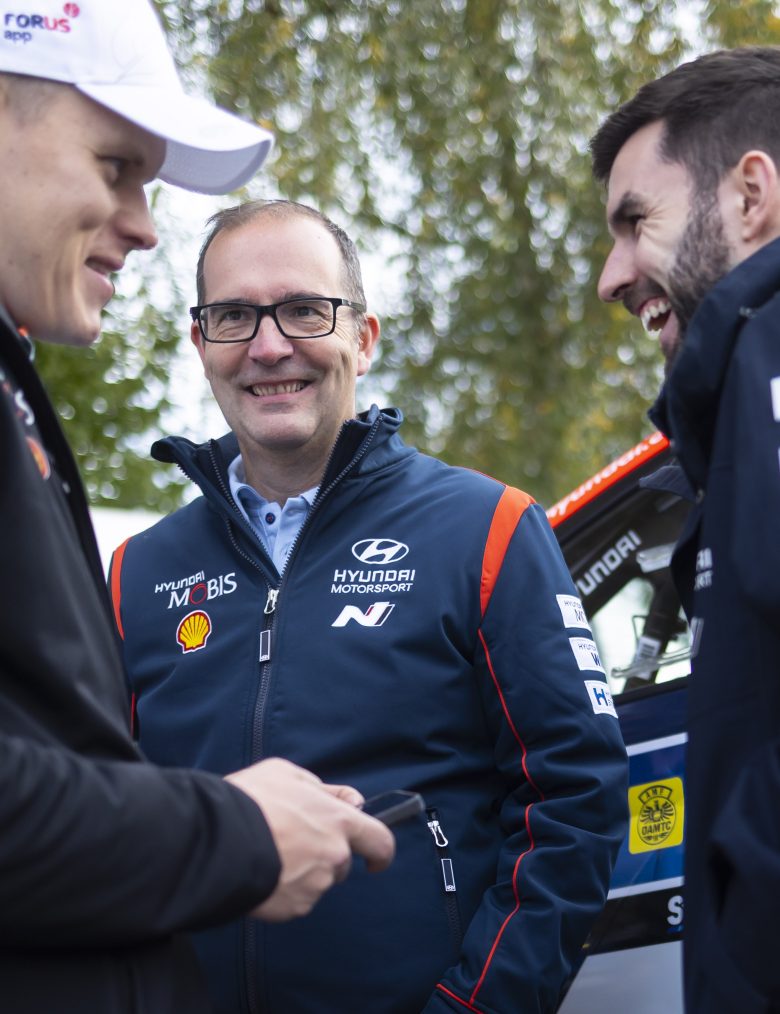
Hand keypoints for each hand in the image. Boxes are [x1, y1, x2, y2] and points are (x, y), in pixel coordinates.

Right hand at [225, 757, 394, 920]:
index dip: (380, 850)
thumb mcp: (287, 774)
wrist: (217, 840)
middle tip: (294, 842)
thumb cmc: (251, 800)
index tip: (375, 857)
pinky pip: (296, 898)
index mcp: (338, 820)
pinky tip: (262, 870)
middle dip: (325, 855)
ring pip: (317, 880)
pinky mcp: (294, 907)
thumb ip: (323, 789)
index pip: (379, 840)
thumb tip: (349, 800)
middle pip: (342, 863)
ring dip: (302, 870)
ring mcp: (315, 885)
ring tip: (269, 852)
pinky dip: (284, 888)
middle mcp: (334, 856)